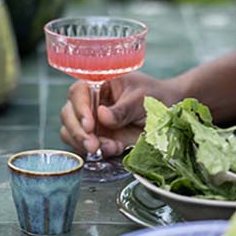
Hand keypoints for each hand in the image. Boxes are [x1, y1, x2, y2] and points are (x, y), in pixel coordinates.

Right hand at [59, 72, 180, 157]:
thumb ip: (123, 109)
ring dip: (84, 144)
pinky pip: (82, 146)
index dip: (79, 108)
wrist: (167, 112)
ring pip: (69, 131)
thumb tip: (102, 116)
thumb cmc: (154, 97)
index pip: (78, 92)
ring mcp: (89, 120)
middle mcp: (88, 101)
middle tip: (94, 145)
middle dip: (78, 132)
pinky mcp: (94, 137)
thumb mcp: (142, 99)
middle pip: (68, 113)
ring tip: (111, 148)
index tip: (90, 124)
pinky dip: (94, 152)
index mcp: (97, 83)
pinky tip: (114, 150)